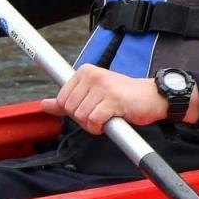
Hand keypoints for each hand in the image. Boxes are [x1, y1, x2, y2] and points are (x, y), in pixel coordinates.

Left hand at [41, 66, 198, 134]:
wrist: (153, 97)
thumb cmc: (123, 97)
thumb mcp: (92, 94)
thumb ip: (67, 99)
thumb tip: (44, 105)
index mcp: (84, 72)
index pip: (62, 99)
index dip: (74, 111)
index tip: (89, 109)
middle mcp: (92, 76)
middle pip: (71, 109)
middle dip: (83, 119)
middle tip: (100, 115)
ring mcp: (103, 87)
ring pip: (81, 116)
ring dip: (93, 124)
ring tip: (106, 117)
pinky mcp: (113, 99)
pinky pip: (94, 120)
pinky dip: (100, 127)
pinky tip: (110, 122)